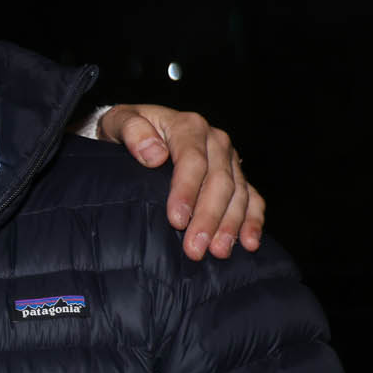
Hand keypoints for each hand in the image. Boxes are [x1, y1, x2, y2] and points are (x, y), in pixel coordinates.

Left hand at [97, 103, 263, 259]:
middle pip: (218, 182)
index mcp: (189, 126)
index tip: (176, 220)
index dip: (187, 191)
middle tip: (195, 248)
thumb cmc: (129, 129)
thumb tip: (154, 155)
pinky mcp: (236, 176)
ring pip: (238, 193)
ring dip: (230, 225)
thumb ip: (132, 130)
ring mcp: (229, 159)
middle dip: (208, 218)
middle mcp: (215, 141)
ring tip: (218, 251)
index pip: (193, 161)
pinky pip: (252, 198)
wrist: (139, 129)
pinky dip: (252, 220)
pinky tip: (249, 242)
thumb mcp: (120, 121)